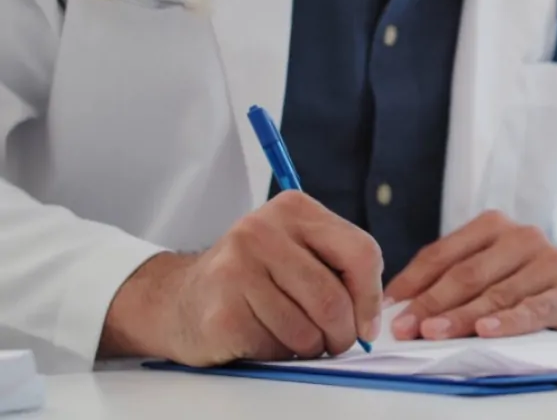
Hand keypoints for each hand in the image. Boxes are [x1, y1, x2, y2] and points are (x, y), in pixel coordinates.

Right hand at [100, 191, 383, 365]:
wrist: (180, 297)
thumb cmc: (254, 278)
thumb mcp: (299, 252)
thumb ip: (340, 270)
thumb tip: (370, 321)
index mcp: (294, 208)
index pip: (361, 252)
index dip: (371, 297)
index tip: (366, 323)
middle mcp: (262, 230)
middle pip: (333, 298)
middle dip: (342, 332)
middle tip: (336, 342)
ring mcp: (237, 268)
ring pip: (306, 328)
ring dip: (310, 346)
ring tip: (294, 336)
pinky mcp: (222, 309)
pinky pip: (275, 346)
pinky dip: (278, 353)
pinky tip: (262, 336)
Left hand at [383, 211, 556, 339]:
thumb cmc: (521, 288)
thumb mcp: (483, 276)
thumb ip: (445, 282)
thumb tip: (396, 306)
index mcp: (495, 225)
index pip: (443, 253)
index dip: (413, 281)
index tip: (388, 308)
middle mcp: (524, 236)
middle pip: (467, 273)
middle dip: (431, 303)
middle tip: (404, 328)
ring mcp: (550, 261)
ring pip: (496, 294)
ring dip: (461, 316)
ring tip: (433, 333)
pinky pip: (533, 310)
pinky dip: (507, 322)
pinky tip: (485, 331)